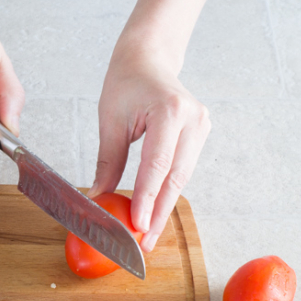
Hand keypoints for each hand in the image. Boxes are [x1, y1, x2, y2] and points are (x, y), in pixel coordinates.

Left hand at [89, 51, 210, 251]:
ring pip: (181, 177)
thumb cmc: (126, 82)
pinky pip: (182, 168)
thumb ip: (108, 160)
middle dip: (158, 212)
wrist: (148, 59)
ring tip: (147, 233)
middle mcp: (193, 119)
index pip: (157, 164)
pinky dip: (167, 190)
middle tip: (144, 241)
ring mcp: (202, 126)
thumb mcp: (110, 120)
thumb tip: (98, 197)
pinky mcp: (200, 133)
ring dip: (164, 206)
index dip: (147, 198)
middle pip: (175, 177)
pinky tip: (154, 210)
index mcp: (170, 111)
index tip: (137, 225)